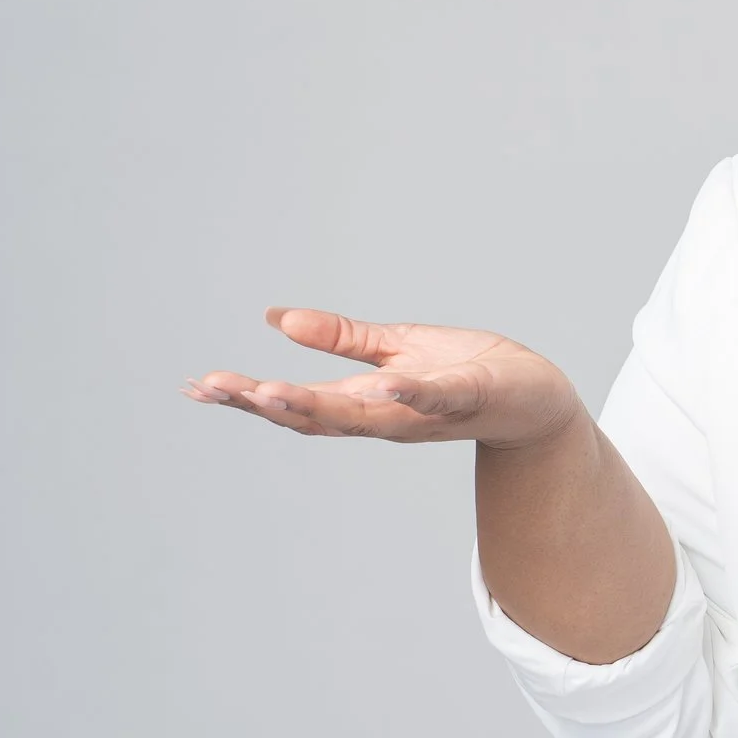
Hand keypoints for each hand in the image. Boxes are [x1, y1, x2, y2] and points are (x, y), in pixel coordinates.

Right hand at [182, 307, 584, 450]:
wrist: (539, 398)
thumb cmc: (470, 373)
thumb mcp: (397, 347)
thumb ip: (342, 340)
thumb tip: (278, 319)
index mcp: (367, 402)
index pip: (298, 405)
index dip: (247, 399)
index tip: (198, 387)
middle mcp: (388, 416)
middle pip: (317, 418)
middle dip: (264, 405)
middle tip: (212, 389)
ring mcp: (426, 410)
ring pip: (365, 415)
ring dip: (316, 406)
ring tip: (266, 391)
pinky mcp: (468, 397)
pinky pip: (436, 396)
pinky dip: (410, 391)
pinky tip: (383, 380)